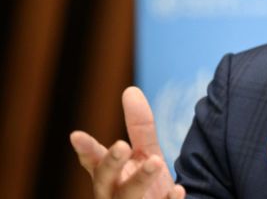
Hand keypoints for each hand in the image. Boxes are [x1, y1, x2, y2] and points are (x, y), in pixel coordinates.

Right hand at [70, 86, 185, 198]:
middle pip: (105, 180)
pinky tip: (178, 189)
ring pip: (128, 198)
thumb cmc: (146, 184)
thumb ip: (139, 127)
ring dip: (140, 179)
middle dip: (111, 163)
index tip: (76, 134)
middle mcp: (114, 194)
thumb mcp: (145, 153)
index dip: (86, 149)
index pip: (95, 161)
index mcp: (110, 175)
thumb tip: (130, 90)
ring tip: (156, 160)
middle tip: (121, 145)